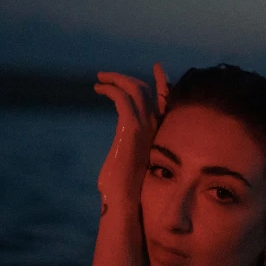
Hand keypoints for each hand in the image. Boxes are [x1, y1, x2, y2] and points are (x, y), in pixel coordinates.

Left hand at [94, 63, 168, 210]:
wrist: (123, 198)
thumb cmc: (122, 187)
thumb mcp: (130, 161)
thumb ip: (131, 149)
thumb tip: (120, 153)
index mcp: (159, 133)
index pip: (166, 100)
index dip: (163, 81)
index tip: (157, 67)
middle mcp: (156, 127)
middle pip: (146, 90)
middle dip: (127, 79)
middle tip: (107, 76)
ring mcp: (145, 126)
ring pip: (134, 89)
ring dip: (116, 79)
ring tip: (99, 79)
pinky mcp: (130, 127)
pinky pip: (122, 98)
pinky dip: (110, 89)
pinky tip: (99, 89)